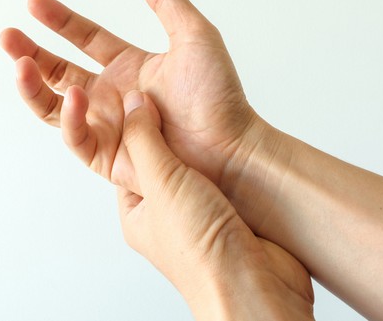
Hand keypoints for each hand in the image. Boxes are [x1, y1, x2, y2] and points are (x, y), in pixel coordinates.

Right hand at [0, 0, 260, 194]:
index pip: (85, 39)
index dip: (59, 21)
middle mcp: (112, 94)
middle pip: (59, 72)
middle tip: (7, 36)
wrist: (229, 148)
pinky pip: (76, 135)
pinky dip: (68, 116)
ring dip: (33, 85)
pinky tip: (73, 96)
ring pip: (55, 105)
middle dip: (31, 53)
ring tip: (19, 62)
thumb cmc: (218, 97)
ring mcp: (107, 125)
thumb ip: (167, 1)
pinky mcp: (106, 155)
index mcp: (130, 66)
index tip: (34, 3)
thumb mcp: (194, 36)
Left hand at [117, 90, 313, 320]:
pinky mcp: (228, 212)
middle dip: (166, 132)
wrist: (256, 285)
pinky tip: (228, 145)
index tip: (140, 99)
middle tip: (171, 102)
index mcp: (137, 211)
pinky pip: (219, 174)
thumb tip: (132, 104)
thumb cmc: (201, 252)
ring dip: (196, 144)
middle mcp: (165, 214)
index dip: (131, 129)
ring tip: (200, 118)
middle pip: (160, 159)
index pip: (126, 160)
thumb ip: (144, 140)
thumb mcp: (162, 181)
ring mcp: (197, 215)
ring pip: (192, 165)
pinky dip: (222, 159)